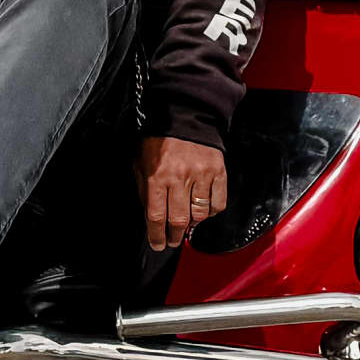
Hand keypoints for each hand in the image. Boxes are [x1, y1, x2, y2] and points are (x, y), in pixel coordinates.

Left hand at [140, 135, 229, 250]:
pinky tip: (203, 210)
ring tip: (187, 224)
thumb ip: (144, 190)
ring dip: (193, 225)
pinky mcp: (218, 171)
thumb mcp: (141, 163)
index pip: (156, 216)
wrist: (184, 116)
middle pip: (178, 220)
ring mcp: (201, 175)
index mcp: (157, 176)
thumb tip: (151, 218)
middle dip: (174, 236)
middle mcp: (179, 177)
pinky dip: (210, 212)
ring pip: (199, 214)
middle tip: (172, 241)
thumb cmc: (160, 140)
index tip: (157, 244)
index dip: (156, 236)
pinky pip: (217, 203)